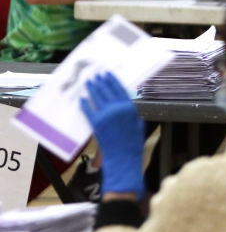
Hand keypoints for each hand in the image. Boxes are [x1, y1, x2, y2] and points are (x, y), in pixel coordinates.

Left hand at [79, 73, 144, 198]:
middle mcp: (117, 108)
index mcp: (129, 107)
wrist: (123, 156)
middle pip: (107, 90)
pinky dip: (84, 104)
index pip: (119, 89)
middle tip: (96, 75)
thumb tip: (126, 107)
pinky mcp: (96, 122)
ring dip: (92, 88)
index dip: (113, 80)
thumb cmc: (133, 143)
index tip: (108, 74)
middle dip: (101, 81)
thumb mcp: (138, 124)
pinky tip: (82, 99)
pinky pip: (88, 110)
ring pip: (97, 97)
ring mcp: (106, 114)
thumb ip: (132, 114)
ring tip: (89, 82)